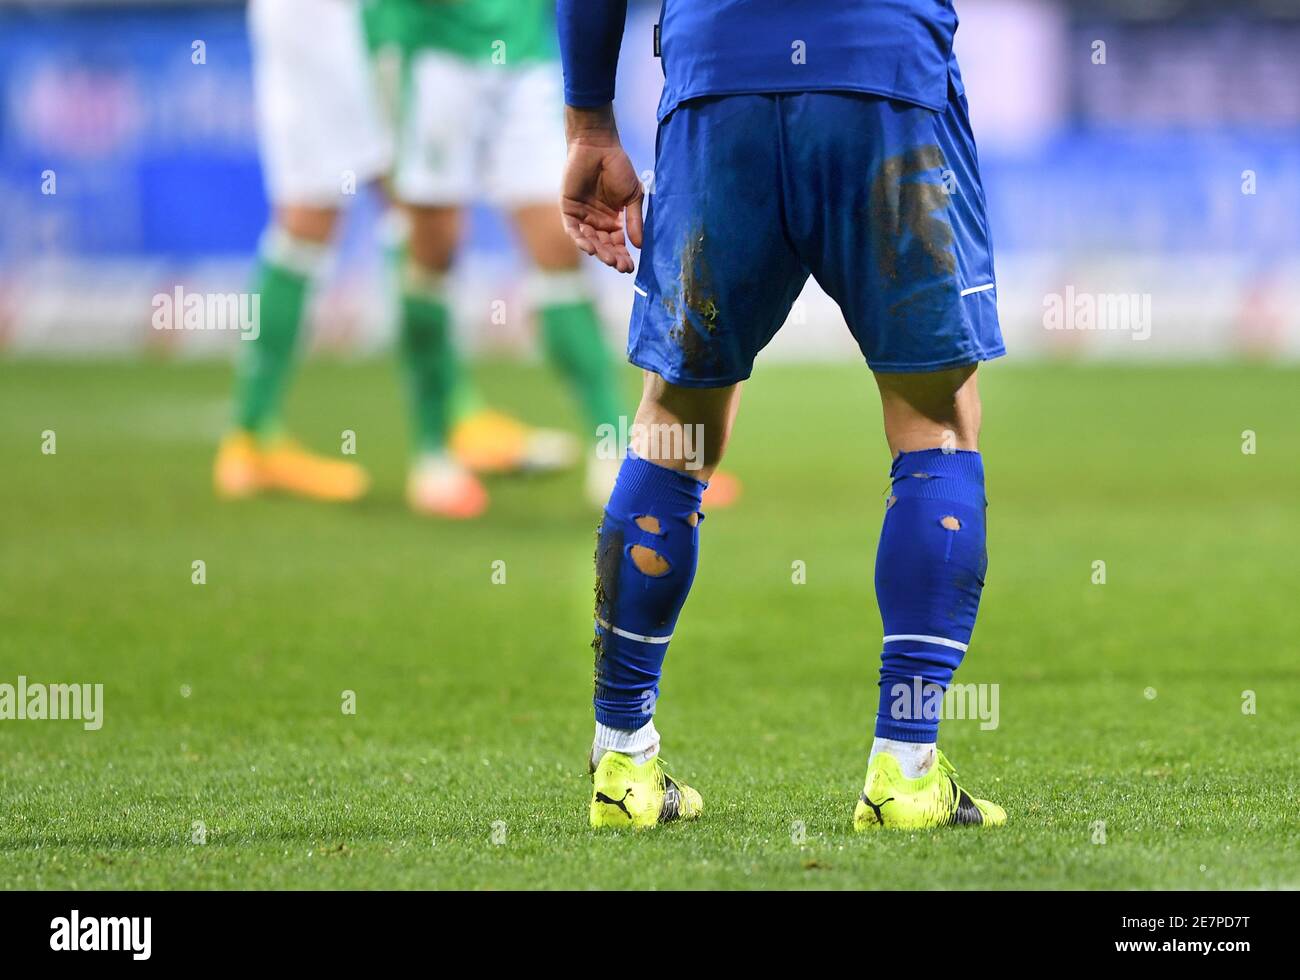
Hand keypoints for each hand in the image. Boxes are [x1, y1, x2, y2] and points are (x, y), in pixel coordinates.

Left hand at [561, 105, 643, 273]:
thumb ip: (634, 221)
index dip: (623, 256)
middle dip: (612, 257)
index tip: (630, 268)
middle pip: (604, 246)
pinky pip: (573, 230)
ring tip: (609, 259)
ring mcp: (582, 217)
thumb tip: (640, 246)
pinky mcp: (569, 210)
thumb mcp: (633, 196)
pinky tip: (590, 249)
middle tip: (620, 267)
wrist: (599, 147)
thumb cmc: (619, 168)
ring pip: (590, 241)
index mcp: (613, 222)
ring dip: (599, 251)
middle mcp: (597, 223)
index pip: (618, 245)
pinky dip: (581, 240)